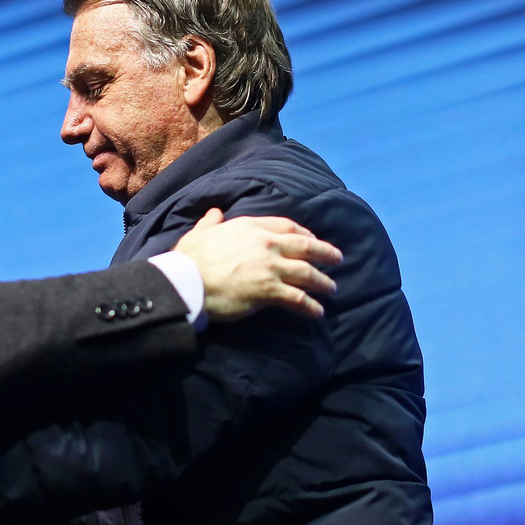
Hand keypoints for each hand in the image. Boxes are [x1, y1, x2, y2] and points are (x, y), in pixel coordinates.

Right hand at [174, 208, 342, 320]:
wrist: (187, 281)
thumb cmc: (190, 257)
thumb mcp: (200, 233)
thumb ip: (211, 222)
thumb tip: (215, 213)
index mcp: (251, 227)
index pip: (287, 226)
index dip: (304, 233)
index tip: (312, 237)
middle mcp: (266, 244)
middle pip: (305, 246)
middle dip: (325, 252)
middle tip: (337, 259)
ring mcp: (270, 268)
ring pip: (306, 273)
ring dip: (322, 281)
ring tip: (331, 288)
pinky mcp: (269, 291)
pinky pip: (297, 298)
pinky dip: (310, 306)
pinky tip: (317, 311)